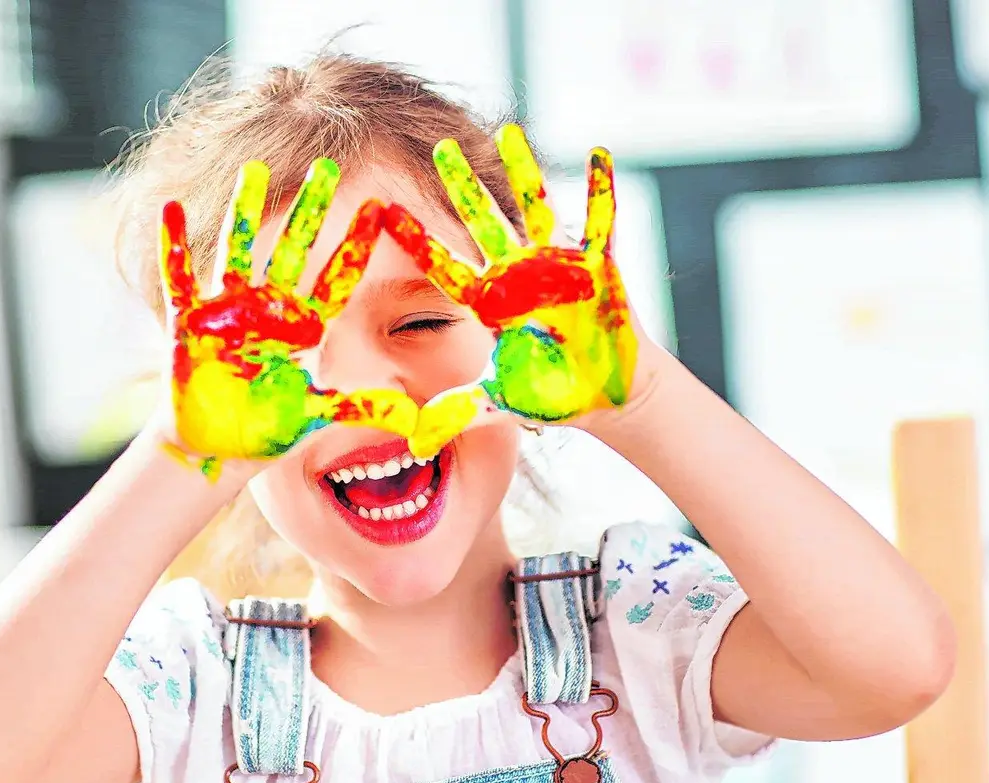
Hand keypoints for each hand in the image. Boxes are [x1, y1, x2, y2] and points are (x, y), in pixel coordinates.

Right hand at [161, 158, 417, 479]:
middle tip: (328, 166)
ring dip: (245, 212)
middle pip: (293, 250)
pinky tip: (171, 208)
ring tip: (254, 171)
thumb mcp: (316, 416)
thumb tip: (414, 419)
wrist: (215, 447)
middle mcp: (268, 309)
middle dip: (310, 210)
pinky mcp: (189, 324)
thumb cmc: (265, 428)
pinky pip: (179, 278)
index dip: (356, 246)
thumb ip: (360, 409)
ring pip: (239, 250)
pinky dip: (174, 246)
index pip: (336, 279)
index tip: (380, 208)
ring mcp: (228, 311)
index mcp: (302, 328)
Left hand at [382, 125, 638, 459]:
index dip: (415, 242)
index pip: (444, 267)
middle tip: (439, 147)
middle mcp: (518, 275)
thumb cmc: (552, 393)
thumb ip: (457, 415)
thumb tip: (414, 445)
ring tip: (509, 130)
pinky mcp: (598, 267)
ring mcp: (557, 265)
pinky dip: (600, 188)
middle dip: (461, 186)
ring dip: (523, 171)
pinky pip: (600, 220)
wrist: (606, 394)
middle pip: (482, 223)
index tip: (382, 213)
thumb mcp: (499, 403)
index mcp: (489, 302)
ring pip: (534, 209)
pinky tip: (598, 151)